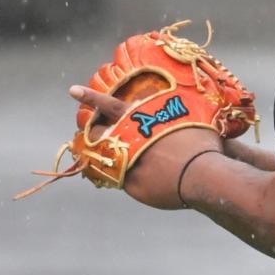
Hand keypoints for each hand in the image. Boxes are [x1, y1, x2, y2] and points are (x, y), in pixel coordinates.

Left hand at [69, 84, 222, 209]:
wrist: (202, 173)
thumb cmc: (202, 141)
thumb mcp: (193, 115)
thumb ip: (179, 110)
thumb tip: (187, 93)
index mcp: (141, 117)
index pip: (110, 105)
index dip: (91, 97)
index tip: (72, 90)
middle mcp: (128, 137)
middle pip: (98, 133)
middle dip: (91, 132)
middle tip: (88, 133)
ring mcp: (125, 161)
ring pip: (103, 158)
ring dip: (99, 158)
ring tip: (96, 159)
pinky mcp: (129, 185)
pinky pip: (118, 179)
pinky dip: (121, 178)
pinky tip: (131, 179)